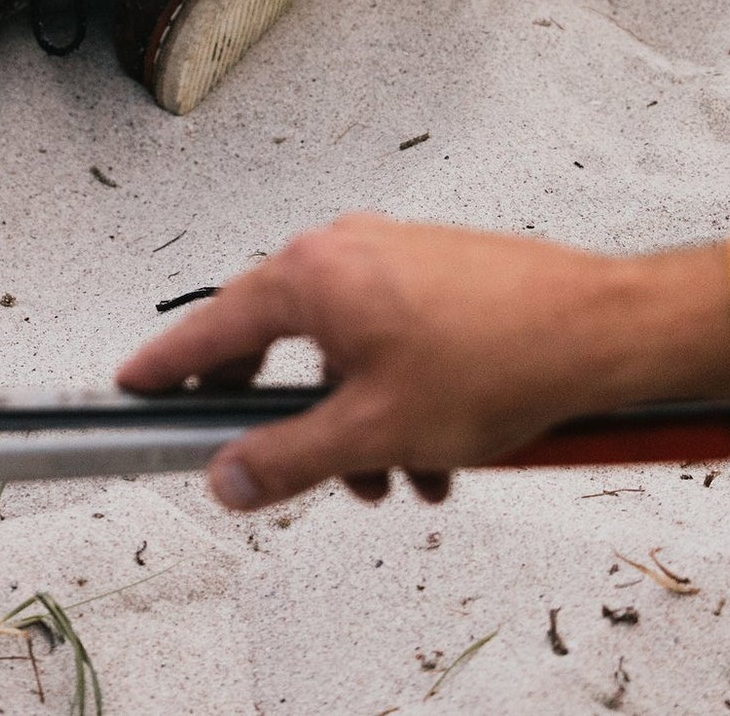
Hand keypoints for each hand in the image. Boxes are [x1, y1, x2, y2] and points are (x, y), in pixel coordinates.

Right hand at [115, 216, 729, 510]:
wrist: (600, 330)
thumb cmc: (498, 358)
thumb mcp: (373, 432)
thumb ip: (286, 460)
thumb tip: (230, 477)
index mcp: (313, 273)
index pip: (211, 326)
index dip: (167, 368)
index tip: (129, 388)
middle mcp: (346, 250)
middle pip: (276, 342)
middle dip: (288, 421)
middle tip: (278, 467)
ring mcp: (393, 256)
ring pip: (341, 353)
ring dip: (355, 424)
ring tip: (398, 479)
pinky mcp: (434, 272)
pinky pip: (387, 341)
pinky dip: (395, 398)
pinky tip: (435, 453)